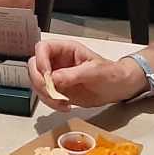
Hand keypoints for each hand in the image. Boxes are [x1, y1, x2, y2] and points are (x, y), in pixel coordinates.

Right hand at [28, 39, 143, 108]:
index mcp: (65, 50)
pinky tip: (65, 106)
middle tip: (51, 92)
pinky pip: (45, 95)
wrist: (118, 88)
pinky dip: (51, 103)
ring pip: (37, 82)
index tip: (47, 75)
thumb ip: (73, 74)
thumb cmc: (111, 73)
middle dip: (40, 81)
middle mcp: (57, 61)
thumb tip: (54, 79)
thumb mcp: (94, 71)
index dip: (41, 60)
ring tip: (62, 102)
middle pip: (35, 66)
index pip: (43, 48)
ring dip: (45, 95)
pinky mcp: (58, 90)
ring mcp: (56, 76)